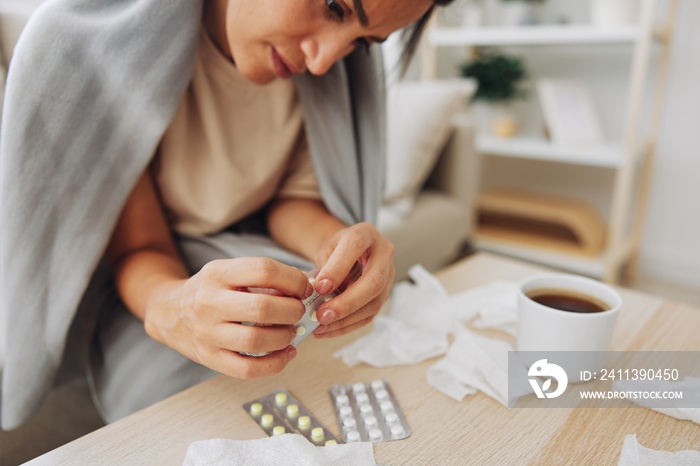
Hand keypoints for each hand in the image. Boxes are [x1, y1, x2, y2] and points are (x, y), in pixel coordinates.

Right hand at [145, 257, 312, 378]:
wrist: (170, 312)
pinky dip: (274, 364)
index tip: (303, 288)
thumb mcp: (230, 272)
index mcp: (217, 273)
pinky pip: (247, 369)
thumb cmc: (211, 290)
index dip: (292, 280)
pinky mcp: (210, 358)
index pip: (263, 270)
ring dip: (285, 337)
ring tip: (290, 331)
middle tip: (298, 311)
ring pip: (256, 340)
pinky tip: (286, 354)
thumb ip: (263, 278)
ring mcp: (207, 333)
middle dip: (292, 310)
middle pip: (262, 308)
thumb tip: (304, 288)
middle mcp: (209, 302)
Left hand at [310, 222, 394, 337]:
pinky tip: (328, 330)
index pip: (355, 246)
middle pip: (374, 281)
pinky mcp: (384, 295)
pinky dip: (348, 325)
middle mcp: (383, 253)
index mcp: (366, 233)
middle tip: (322, 315)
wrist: (348, 253)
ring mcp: (388, 275)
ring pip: (374, 302)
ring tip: (320, 326)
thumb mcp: (326, 248)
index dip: (337, 268)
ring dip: (346, 319)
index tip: (319, 287)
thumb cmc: (335, 250)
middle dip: (347, 302)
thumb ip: (323, 266)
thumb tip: (316, 293)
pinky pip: (370, 315)